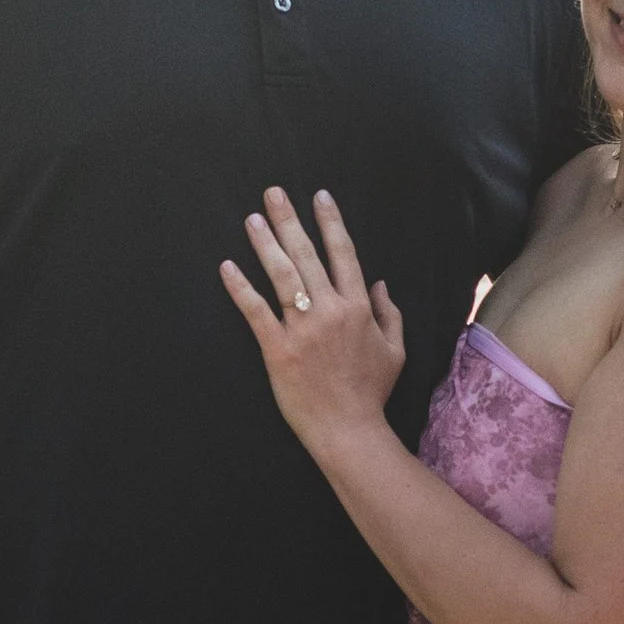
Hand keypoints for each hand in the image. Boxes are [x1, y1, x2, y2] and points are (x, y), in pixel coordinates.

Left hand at [222, 186, 405, 453]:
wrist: (349, 429)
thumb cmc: (371, 392)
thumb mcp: (395, 351)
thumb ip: (390, 314)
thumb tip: (380, 283)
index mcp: (359, 308)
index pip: (343, 254)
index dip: (331, 223)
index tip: (319, 197)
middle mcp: (330, 311)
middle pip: (307, 256)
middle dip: (289, 221)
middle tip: (273, 193)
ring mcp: (302, 329)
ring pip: (281, 276)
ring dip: (265, 244)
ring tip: (252, 220)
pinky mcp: (277, 349)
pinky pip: (256, 311)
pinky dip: (241, 288)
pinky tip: (227, 267)